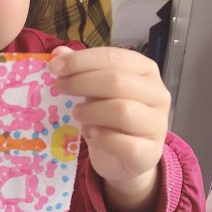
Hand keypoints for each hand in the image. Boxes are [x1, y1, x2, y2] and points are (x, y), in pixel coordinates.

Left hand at [47, 45, 169, 211]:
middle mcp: (157, 94)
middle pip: (117, 81)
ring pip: (121, 110)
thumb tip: (58, 53)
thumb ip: (80, 70)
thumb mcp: (95, 90)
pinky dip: (102, 138)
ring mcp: (157, 124)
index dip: (81, 60)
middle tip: (60, 88)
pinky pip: (123, 143)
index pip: (114, 57)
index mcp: (146, 71)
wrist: (126, 158)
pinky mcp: (149, 152)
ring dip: (91, 111)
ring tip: (77, 113)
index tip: (54, 67)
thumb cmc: (110, 118)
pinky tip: (92, 134)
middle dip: (81, 82)